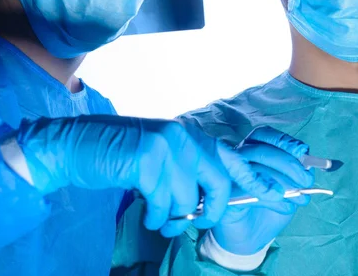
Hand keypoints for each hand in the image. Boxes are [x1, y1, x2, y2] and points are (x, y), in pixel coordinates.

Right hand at [17, 115, 281, 236]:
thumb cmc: (121, 155)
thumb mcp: (162, 156)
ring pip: (186, 200)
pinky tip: (146, 213)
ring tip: (158, 218)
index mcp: (192, 136)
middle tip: (196, 221)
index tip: (280, 196)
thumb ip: (189, 169)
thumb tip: (213, 199)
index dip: (257, 180)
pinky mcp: (147, 161)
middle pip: (219, 184)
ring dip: (172, 217)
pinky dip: (154, 216)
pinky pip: (162, 204)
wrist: (77, 146)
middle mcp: (185, 138)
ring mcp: (167, 148)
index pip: (234, 159)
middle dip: (211, 212)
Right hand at [212, 127, 313, 254]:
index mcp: (252, 149)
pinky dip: (272, 199)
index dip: (284, 141)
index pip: (264, 135)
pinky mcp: (225, 197)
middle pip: (261, 151)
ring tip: (300, 198)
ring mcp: (229, 177)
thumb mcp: (290, 185)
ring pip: (255, 170)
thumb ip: (297, 171)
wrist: (251, 237)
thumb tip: (308, 164)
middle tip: (306, 181)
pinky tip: (286, 206)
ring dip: (283, 183)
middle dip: (288, 164)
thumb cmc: (270, 206)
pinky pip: (249, 192)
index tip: (303, 153)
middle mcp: (237, 158)